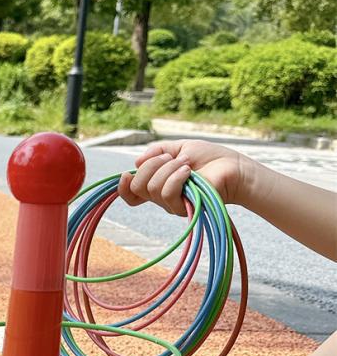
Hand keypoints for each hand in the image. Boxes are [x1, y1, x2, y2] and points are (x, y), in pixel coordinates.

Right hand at [117, 140, 250, 216]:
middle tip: (172, 157)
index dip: (122, 187)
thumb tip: (137, 162)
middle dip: (151, 166)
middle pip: (137, 187)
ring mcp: (171, 204)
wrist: (233, 167)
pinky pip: (167, 193)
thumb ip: (158, 151)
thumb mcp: (180, 147)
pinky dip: (176, 177)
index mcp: (158, 183)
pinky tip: (189, 171)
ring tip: (187, 163)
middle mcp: (161, 197)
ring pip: (151, 188)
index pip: (131, 194)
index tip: (127, 174)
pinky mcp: (182, 208)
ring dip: (168, 168)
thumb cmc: (211, 158)